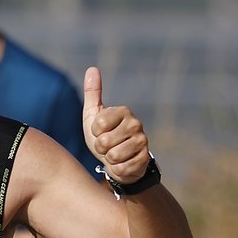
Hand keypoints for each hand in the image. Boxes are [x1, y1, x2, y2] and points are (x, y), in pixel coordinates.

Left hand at [82, 66, 150, 184]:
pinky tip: (122, 162)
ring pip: (113, 155)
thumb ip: (93, 93)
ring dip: (108, 159)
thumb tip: (92, 68)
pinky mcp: (145, 159)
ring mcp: (143, 142)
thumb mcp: (93, 115)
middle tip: (106, 145)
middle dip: (100, 147)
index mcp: (123, 111)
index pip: (98, 124)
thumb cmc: (103, 135)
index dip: (94, 132)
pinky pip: (121, 168)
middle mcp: (136, 124)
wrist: (117, 161)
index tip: (99, 131)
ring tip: (113, 154)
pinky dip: (117, 169)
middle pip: (104, 141)